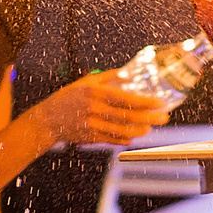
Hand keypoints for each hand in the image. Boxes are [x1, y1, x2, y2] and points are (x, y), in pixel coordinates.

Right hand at [35, 70, 171, 147]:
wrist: (49, 119)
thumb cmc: (69, 98)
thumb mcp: (85, 82)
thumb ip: (107, 76)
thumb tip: (126, 72)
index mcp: (95, 92)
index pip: (125, 98)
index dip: (144, 102)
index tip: (159, 103)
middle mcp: (94, 109)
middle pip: (128, 116)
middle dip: (149, 118)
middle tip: (164, 117)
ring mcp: (92, 125)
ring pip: (122, 131)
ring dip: (139, 130)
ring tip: (150, 127)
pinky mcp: (91, 138)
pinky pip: (113, 140)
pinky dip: (125, 138)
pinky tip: (134, 135)